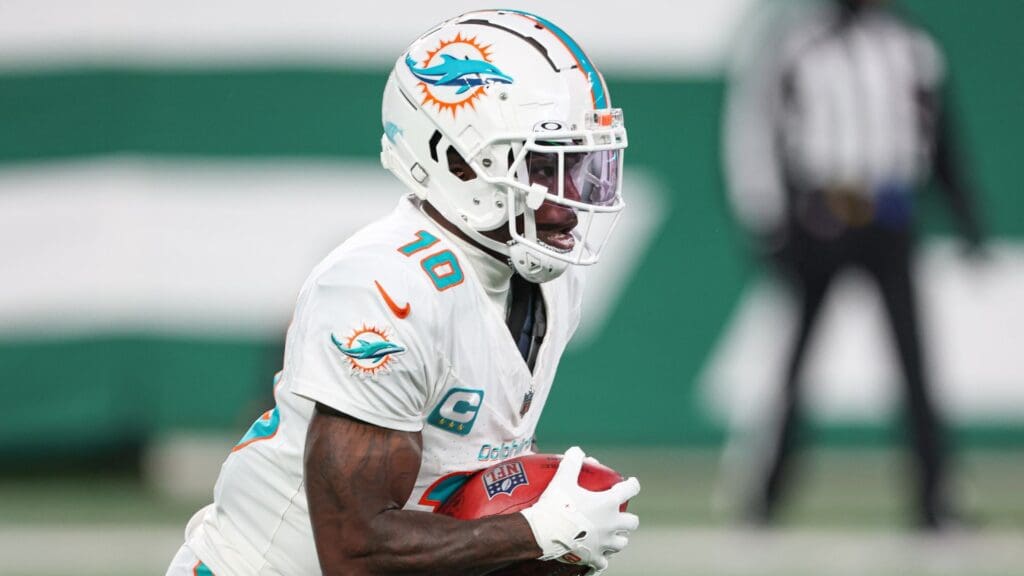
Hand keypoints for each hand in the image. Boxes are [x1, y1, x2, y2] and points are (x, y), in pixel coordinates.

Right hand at [519, 447, 640, 573]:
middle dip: (628, 518)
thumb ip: (572, 462)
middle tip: (619, 514)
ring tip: (610, 534)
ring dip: (618, 537)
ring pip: (621, 542)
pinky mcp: (594, 557)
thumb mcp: (563, 479)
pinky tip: (598, 554)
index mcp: (608, 503)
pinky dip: (602, 557)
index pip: (630, 490)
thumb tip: (577, 451)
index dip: (632, 485)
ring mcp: (604, 543)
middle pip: (632, 522)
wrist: (543, 533)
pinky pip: (604, 561)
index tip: (631, 483)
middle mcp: (611, 524)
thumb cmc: (556, 505)